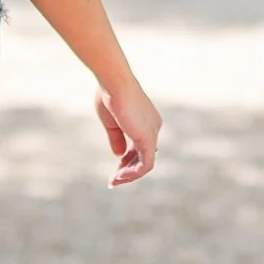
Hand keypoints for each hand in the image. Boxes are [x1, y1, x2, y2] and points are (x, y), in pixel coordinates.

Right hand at [97, 73, 160, 188]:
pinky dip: (133, 174)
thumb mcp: (112, 122)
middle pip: (143, 156)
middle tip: (112, 181)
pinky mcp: (147, 139)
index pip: (139, 147)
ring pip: (145, 164)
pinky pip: (145, 165)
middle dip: (127, 170)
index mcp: (146, 121)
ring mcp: (152, 133)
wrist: (114, 82)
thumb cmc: (110, 95)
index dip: (127, 161)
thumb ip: (117, 139)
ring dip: (129, 176)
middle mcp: (153, 127)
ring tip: (114, 181)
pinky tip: (119, 177)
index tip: (114, 170)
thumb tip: (119, 155)